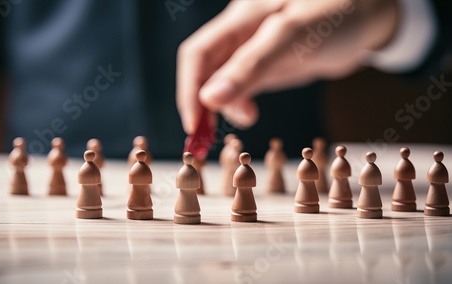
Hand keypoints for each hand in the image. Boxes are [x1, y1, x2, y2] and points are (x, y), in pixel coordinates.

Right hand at [177, 0, 397, 133]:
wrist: (372, 16)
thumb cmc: (339, 13)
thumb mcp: (293, 38)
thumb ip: (251, 67)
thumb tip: (210, 99)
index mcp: (241, 18)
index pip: (197, 54)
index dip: (189, 89)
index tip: (194, 123)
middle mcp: (241, 33)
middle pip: (204, 70)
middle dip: (201, 104)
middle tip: (205, 137)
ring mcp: (254, 50)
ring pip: (221, 82)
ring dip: (222, 107)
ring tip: (245, 119)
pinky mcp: (268, 65)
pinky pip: (242, 87)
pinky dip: (239, 104)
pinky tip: (249, 114)